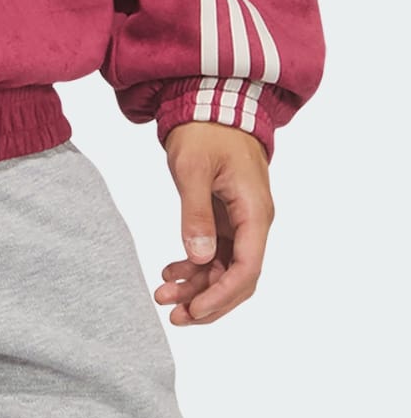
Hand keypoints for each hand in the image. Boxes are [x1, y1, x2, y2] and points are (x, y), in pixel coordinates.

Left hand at [156, 122, 273, 324]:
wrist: (210, 102)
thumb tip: (200, 257)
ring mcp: (240, 220)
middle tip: (175, 315)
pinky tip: (172, 272)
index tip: (195, 311)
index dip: (222, 295)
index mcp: (254, 213)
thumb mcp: (194, 168)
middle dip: (208, 299)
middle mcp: (253, 222)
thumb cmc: (205, 130)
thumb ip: (195, 212)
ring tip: (164, 295)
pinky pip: (215, 250)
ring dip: (198, 284)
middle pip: (239, 276)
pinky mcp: (224, 215)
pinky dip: (195, 264)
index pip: (247, 268)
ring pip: (225, 266)